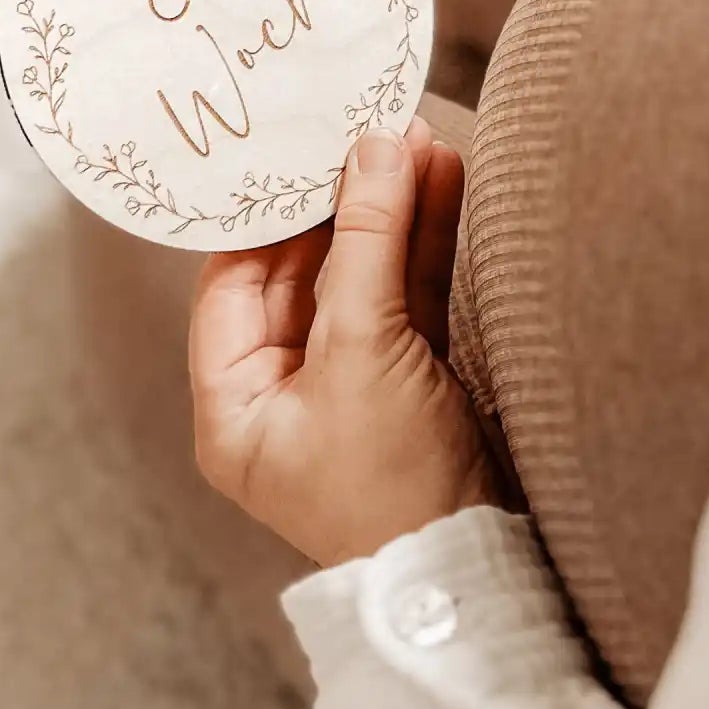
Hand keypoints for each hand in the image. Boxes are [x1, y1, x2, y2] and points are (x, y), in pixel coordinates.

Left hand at [190, 119, 502, 567]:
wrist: (475, 573)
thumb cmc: (392, 489)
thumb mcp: (364, 355)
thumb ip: (367, 246)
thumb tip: (373, 150)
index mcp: (236, 406)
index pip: (233, 283)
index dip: (267, 216)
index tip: (296, 150)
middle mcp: (285, 395)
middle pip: (305, 273)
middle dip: (344, 204)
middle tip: (371, 134)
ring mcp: (351, 387)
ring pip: (365, 278)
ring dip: (393, 213)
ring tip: (419, 140)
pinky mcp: (411, 383)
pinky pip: (408, 298)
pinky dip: (425, 244)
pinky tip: (443, 182)